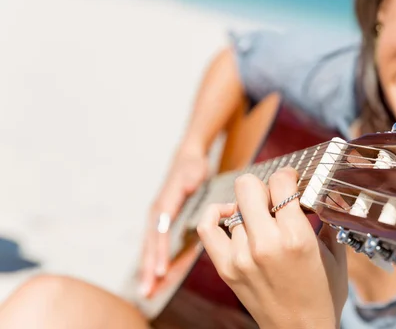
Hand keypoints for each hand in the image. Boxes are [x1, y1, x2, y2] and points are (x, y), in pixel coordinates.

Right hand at [140, 148, 208, 296]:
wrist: (188, 159)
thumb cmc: (191, 168)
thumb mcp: (191, 173)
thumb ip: (186, 184)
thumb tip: (182, 192)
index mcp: (163, 206)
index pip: (160, 234)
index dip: (161, 253)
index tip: (160, 272)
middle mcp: (156, 216)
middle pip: (151, 246)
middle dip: (148, 269)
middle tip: (147, 291)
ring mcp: (158, 220)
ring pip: (152, 250)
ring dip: (149, 270)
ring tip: (147, 292)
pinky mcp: (164, 224)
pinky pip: (159, 247)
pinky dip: (158, 262)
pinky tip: (159, 279)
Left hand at [197, 167, 347, 328]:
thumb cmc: (322, 295)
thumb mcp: (335, 254)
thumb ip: (324, 220)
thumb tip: (314, 195)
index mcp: (296, 237)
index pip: (280, 182)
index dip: (287, 175)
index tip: (291, 180)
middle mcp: (265, 243)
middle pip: (248, 186)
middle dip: (264, 186)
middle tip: (274, 199)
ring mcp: (241, 256)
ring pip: (234, 206)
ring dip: (249, 208)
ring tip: (261, 219)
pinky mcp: (226, 268)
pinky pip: (207, 227)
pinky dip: (215, 214)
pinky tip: (231, 215)